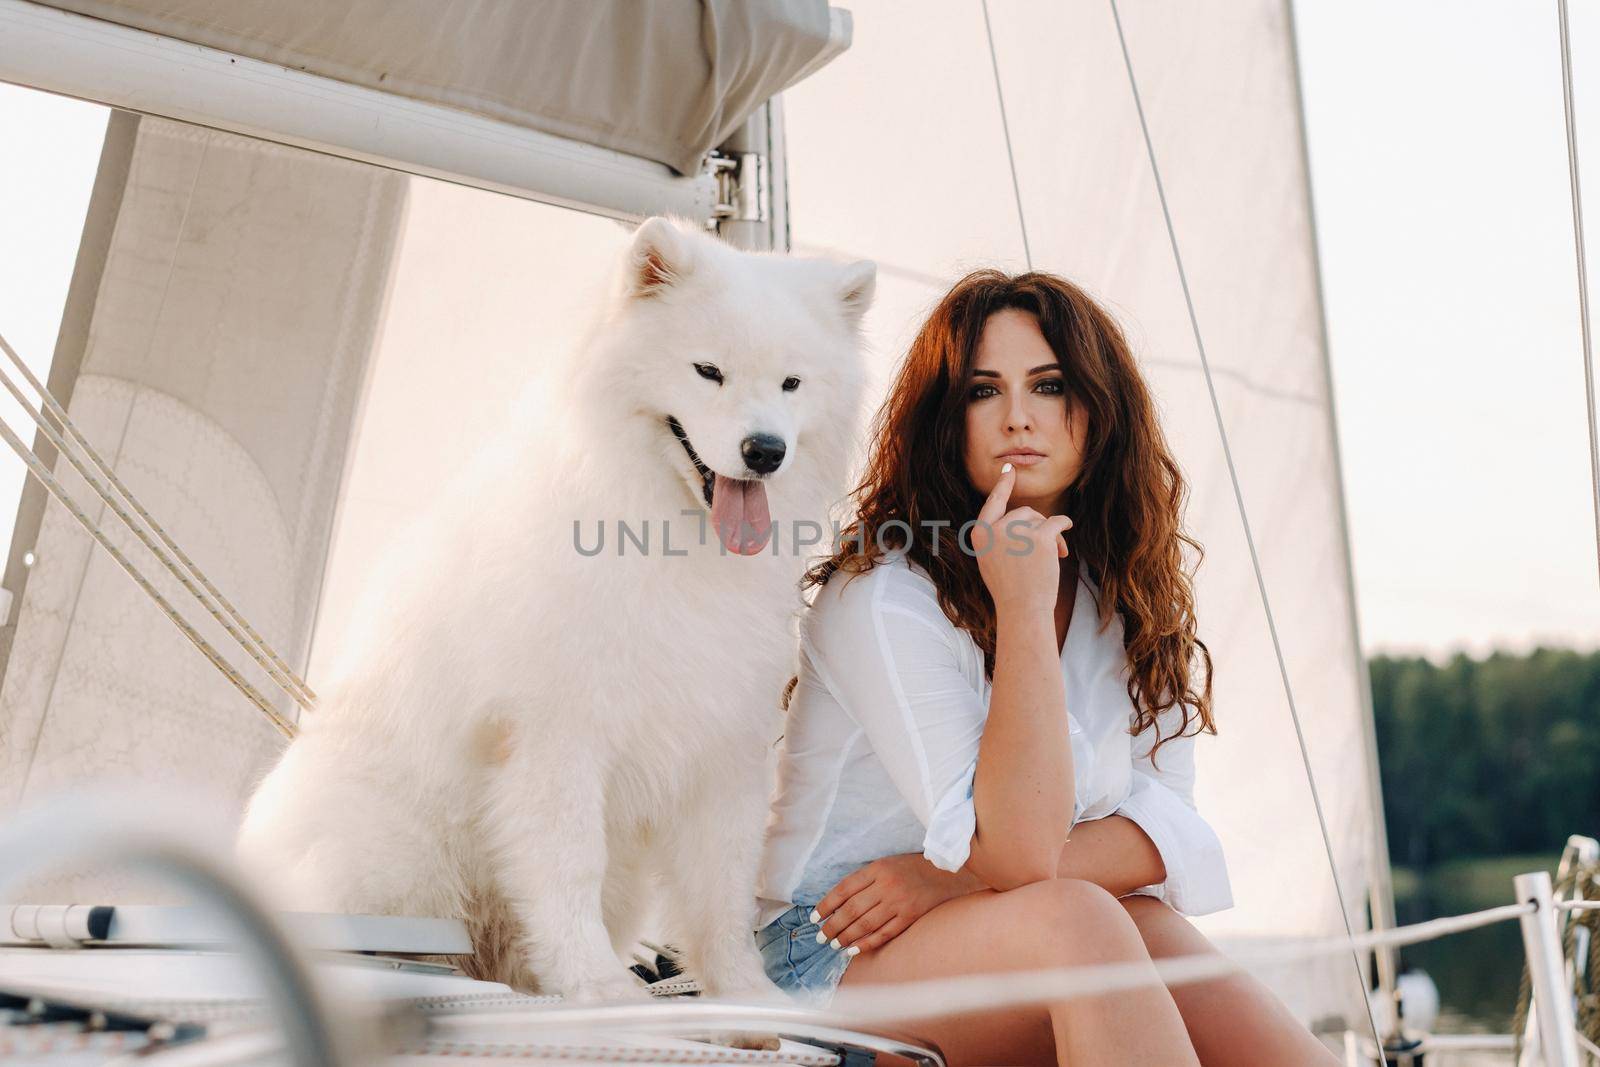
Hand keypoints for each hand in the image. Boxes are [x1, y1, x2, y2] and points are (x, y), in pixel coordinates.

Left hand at [813, 853, 979, 954]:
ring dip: (846, 936)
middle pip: (852, 909)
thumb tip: (839, 902)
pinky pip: (884, 933)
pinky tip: (854, 949)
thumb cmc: (913, 867)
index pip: (844, 889)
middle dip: (833, 925)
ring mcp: (899, 902)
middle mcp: (887, 885)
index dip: (827, 904)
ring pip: (865, 924)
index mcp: (878, 869)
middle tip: (821, 936)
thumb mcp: (887, 864)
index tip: (815, 917)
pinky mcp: (911, 916)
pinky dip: (867, 943)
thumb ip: (866, 880)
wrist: (949, 871)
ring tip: (834, 944)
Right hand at [969, 463, 1071, 615]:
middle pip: (1023, 512)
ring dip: (1051, 534)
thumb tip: (1023, 516)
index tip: (1009, 470)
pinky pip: (1056, 523)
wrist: (1022, 610)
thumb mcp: (992, 560)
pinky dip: (1064, 526)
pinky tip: (1067, 533)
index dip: (1002, 486)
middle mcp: (995, 529)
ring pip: (1040, 520)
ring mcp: (1016, 531)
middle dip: (1037, 526)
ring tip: (1056, 555)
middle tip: (1048, 548)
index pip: (993, 503)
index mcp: (980, 534)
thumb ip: (999, 537)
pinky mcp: (1039, 536)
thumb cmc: (1009, 590)